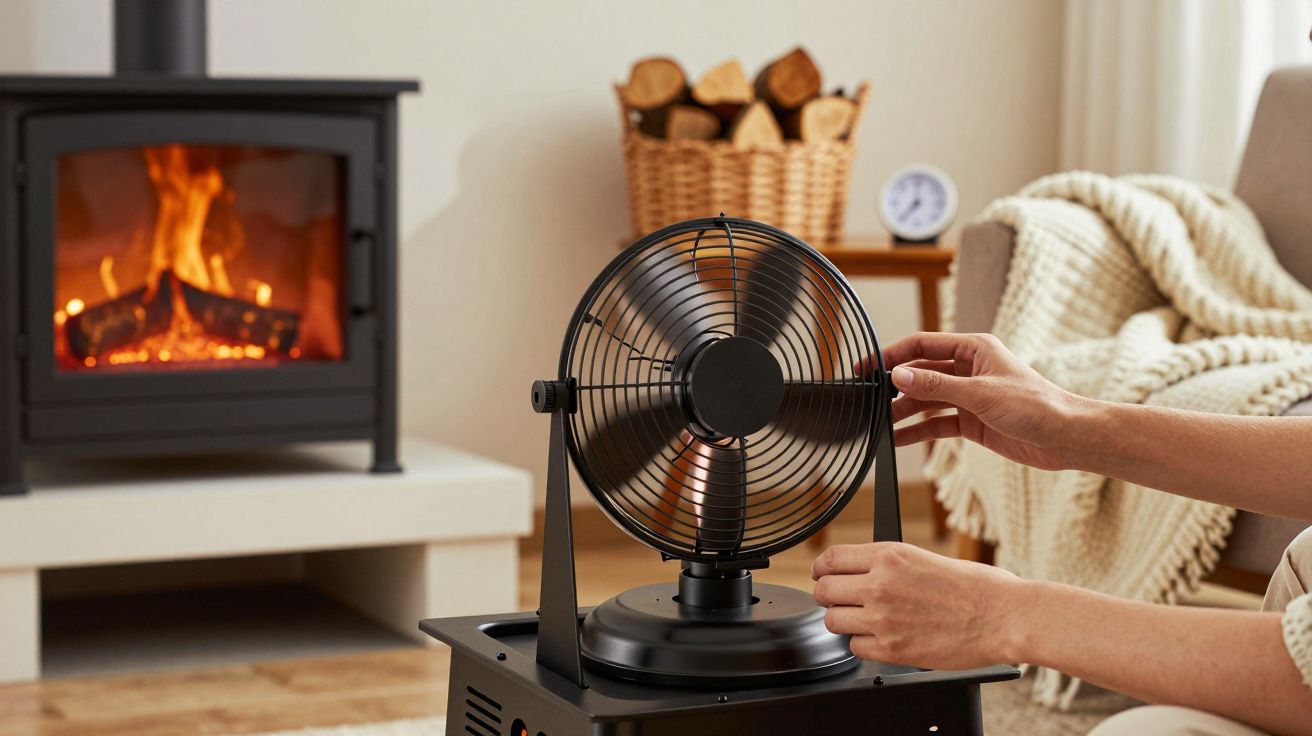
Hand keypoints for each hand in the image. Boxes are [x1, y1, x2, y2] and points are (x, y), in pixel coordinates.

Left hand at [812, 542, 1025, 669]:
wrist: (1003, 616)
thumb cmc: (975, 587)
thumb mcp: (923, 557)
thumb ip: (888, 564)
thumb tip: (863, 570)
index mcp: (889, 556)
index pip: (830, 559)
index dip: (821, 569)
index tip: (822, 575)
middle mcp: (880, 584)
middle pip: (823, 591)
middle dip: (828, 596)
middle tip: (840, 601)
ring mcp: (883, 618)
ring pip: (832, 621)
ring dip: (843, 622)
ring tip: (863, 621)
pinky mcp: (892, 648)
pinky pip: (855, 647)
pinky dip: (863, 645)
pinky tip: (881, 638)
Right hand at [874, 332, 1090, 470]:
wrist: (1066, 438)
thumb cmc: (1035, 406)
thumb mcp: (980, 394)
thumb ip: (936, 386)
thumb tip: (899, 376)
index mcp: (973, 349)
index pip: (922, 345)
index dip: (892, 355)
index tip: (867, 367)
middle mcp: (968, 369)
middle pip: (920, 373)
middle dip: (894, 386)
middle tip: (867, 398)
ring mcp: (969, 395)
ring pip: (926, 399)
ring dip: (903, 410)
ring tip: (877, 423)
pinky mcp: (972, 420)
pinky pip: (936, 423)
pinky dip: (918, 431)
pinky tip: (897, 439)